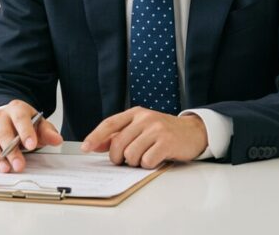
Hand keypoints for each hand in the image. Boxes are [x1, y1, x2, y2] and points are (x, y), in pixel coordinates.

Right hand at [0, 100, 62, 172]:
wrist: (8, 120)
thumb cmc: (24, 124)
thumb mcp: (39, 125)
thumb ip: (48, 133)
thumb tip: (57, 140)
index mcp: (17, 110)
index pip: (20, 118)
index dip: (25, 132)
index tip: (31, 145)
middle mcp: (0, 117)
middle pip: (3, 132)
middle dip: (11, 151)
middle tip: (19, 166)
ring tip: (5, 169)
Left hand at [80, 107, 206, 167]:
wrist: (193, 132)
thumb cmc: (162, 132)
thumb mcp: (140, 128)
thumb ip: (118, 135)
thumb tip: (96, 144)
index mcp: (135, 113)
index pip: (109, 124)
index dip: (95, 136)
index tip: (85, 147)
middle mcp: (144, 118)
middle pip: (118, 143)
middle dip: (117, 157)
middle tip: (123, 161)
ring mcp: (156, 129)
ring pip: (131, 154)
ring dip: (134, 162)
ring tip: (144, 157)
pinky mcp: (167, 142)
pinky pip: (146, 161)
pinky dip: (148, 165)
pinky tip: (155, 159)